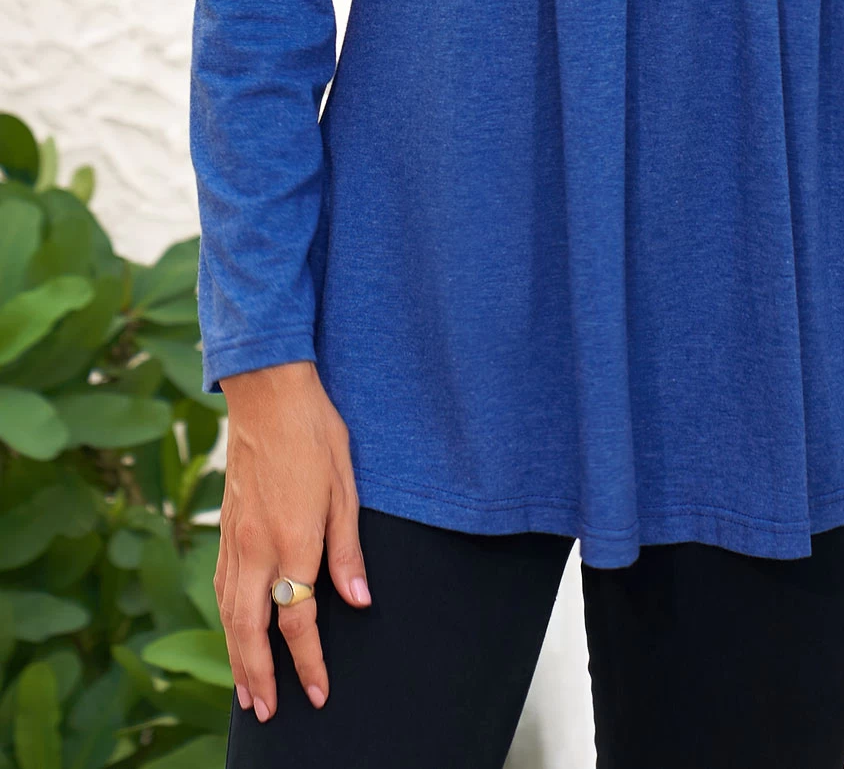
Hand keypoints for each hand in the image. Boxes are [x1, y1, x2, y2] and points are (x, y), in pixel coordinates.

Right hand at [214, 360, 370, 720]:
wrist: (267, 393)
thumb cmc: (314, 433)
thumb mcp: (346, 486)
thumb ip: (348, 550)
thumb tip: (359, 602)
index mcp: (293, 539)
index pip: (298, 619)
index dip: (308, 661)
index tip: (318, 693)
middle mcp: (257, 547)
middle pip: (251, 629)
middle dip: (259, 676)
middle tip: (267, 712)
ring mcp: (235, 537)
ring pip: (229, 612)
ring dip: (236, 656)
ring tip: (245, 690)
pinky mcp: (225, 526)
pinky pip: (221, 586)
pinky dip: (225, 620)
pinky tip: (232, 631)